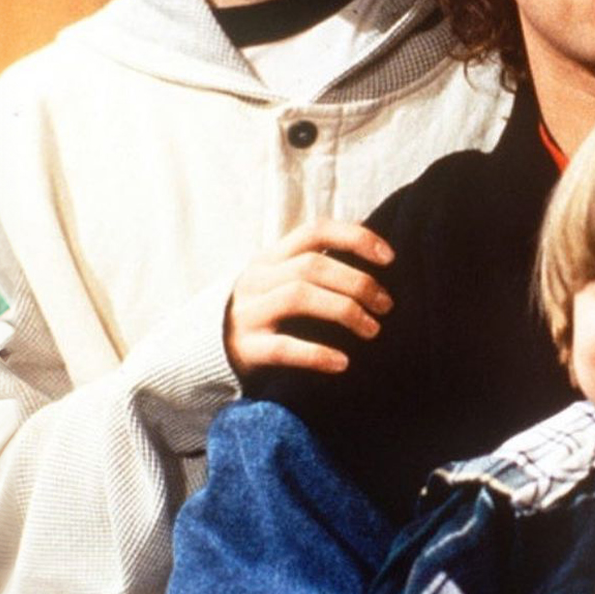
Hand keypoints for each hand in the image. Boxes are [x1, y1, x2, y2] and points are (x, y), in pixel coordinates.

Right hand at [224, 220, 394, 377]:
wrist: (204, 351)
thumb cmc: (263, 313)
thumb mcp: (280, 280)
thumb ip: (314, 266)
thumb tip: (375, 255)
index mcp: (270, 257)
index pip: (315, 231)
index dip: (355, 238)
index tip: (390, 258)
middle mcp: (257, 279)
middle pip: (313, 265)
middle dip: (358, 282)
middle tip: (386, 306)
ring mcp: (248, 312)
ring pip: (298, 297)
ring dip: (344, 311)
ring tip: (372, 329)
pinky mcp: (245, 348)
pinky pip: (283, 347)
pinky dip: (317, 354)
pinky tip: (342, 362)